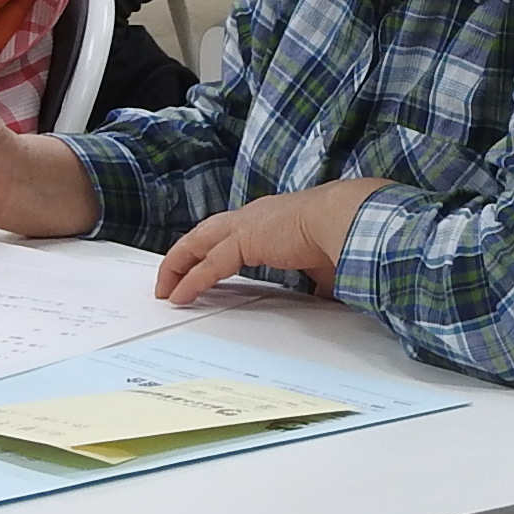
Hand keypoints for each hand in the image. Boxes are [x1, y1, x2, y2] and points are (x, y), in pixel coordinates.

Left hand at [155, 178, 388, 304]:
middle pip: (206, 234)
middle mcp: (254, 216)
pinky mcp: (243, 240)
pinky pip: (208, 265)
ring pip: (198, 243)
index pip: (232, 234)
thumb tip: (326, 297)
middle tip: (170, 277)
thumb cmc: (345, 236)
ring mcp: (246, 225)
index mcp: (272, 220)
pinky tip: (179, 297)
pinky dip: (191, 281)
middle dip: (185, 255)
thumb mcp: (326, 263)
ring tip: (165, 289)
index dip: (214, 251)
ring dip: (178, 265)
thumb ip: (318, 279)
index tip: (204, 269)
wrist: (349, 218)